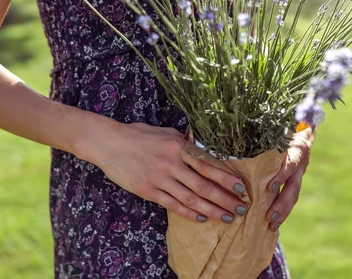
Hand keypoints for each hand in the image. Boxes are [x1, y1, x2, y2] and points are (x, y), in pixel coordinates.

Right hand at [79, 120, 247, 223]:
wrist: (110, 143)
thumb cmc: (140, 135)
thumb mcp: (167, 133)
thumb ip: (185, 144)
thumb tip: (204, 153)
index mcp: (179, 147)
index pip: (208, 165)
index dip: (226, 178)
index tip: (240, 187)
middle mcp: (172, 163)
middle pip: (204, 185)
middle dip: (225, 198)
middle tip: (241, 207)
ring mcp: (160, 178)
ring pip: (191, 198)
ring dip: (211, 209)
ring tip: (226, 217)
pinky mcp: (149, 191)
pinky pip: (172, 204)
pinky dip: (188, 212)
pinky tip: (201, 218)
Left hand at [265, 127, 313, 230]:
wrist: (305, 123)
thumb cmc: (284, 121)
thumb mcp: (279, 121)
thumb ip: (265, 123)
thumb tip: (243, 120)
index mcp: (297, 147)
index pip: (292, 163)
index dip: (282, 175)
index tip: (270, 186)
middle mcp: (300, 162)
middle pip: (293, 186)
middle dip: (282, 203)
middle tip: (269, 217)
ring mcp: (299, 172)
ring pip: (293, 195)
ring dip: (283, 211)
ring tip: (271, 225)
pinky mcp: (295, 179)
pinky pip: (291, 197)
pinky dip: (283, 210)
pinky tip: (273, 223)